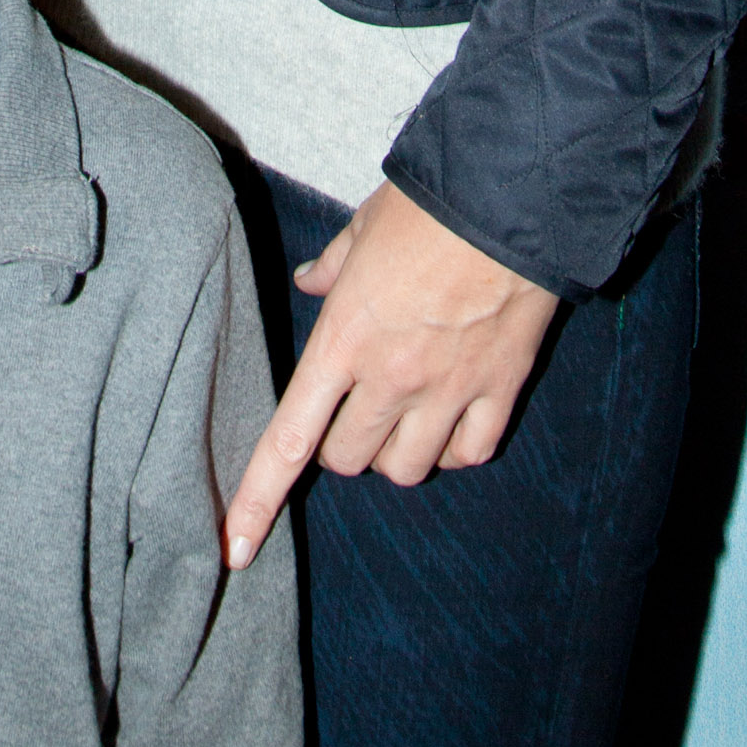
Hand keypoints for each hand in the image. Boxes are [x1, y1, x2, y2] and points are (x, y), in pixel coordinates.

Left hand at [224, 181, 559, 562]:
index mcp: (343, 339)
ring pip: (405, 469)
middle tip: (350, 409)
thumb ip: (330, 267)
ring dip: (395, 452)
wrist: (511, 199)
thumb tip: (310, 283)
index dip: (258, 500)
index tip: (235, 547)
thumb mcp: (362, 227)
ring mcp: (447, 390)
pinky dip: (455, 450)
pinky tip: (451, 423)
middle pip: (347, 459)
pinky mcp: (499, 390)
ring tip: (402, 414)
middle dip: (340, 445)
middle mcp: (390, 378)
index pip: (288, 439)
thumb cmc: (427, 208)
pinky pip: (469, 454)